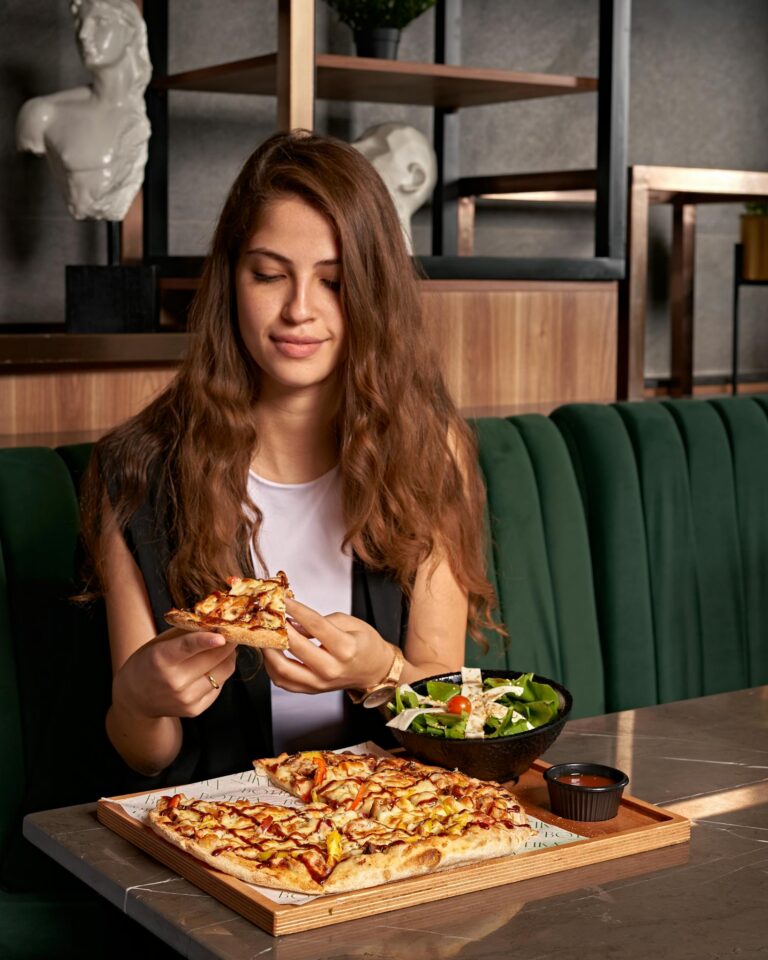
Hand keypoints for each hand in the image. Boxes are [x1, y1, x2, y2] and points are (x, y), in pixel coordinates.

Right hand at [112, 627, 237, 719]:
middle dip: (228, 642)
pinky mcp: (194, 709)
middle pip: (214, 658)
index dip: (206, 640)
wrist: (135, 699)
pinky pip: (219, 686)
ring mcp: (185, 699)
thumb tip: (216, 624)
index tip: (222, 635)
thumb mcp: (160, 643)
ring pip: (223, 672)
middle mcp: (174, 682)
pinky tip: (212, 667)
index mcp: (161, 659)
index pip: (187, 647)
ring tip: (224, 648)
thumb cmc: (149, 663)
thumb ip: (186, 634)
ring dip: (228, 657)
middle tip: (233, 632)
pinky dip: (220, 673)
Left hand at [262, 598, 394, 693]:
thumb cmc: (365, 644)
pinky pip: (283, 681)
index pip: (315, 625)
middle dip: (279, 628)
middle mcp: (332, 669)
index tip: (283, 599)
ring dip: (269, 650)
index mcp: (346, 648)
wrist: (374, 671)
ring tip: (266, 635)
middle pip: (295, 647)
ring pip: (283, 670)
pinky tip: (272, 652)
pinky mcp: (311, 690)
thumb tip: (293, 622)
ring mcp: (320, 683)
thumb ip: (321, 621)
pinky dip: (272, 666)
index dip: (296, 609)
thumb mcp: (351, 623)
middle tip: (270, 616)